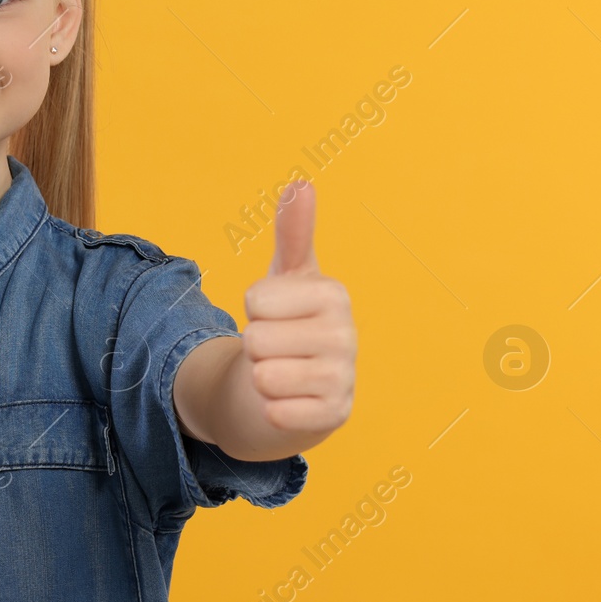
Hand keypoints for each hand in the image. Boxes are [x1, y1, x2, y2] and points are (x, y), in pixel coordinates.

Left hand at [240, 181, 355, 436]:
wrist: (299, 385)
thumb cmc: (290, 322)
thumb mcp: (287, 277)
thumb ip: (292, 232)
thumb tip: (301, 184)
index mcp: (334, 295)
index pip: (256, 300)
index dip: (254, 309)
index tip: (275, 314)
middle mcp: (347, 336)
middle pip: (256, 340)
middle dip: (255, 346)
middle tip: (278, 347)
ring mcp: (345, 379)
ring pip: (264, 377)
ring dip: (262, 378)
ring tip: (283, 370)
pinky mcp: (334, 418)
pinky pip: (277, 413)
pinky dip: (271, 409)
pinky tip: (290, 400)